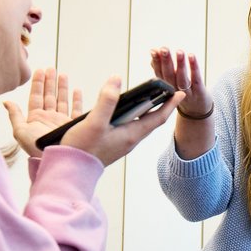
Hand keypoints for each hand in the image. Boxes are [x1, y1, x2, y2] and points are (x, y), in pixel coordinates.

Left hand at [4, 68, 82, 157]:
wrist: (56, 161)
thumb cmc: (37, 150)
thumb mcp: (21, 131)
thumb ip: (15, 115)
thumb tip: (6, 102)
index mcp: (36, 118)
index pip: (36, 96)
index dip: (38, 83)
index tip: (40, 70)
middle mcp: (48, 119)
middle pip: (49, 96)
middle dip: (49, 81)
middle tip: (51, 68)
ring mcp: (60, 123)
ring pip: (61, 100)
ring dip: (62, 88)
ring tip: (63, 74)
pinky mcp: (72, 127)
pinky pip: (75, 111)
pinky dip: (76, 100)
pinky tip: (77, 90)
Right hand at [54, 76, 181, 165]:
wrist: (70, 171)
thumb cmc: (83, 149)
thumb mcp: (95, 122)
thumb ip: (106, 100)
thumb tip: (116, 79)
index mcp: (130, 134)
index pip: (157, 118)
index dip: (169, 105)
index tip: (180, 93)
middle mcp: (128, 139)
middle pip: (149, 119)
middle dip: (159, 104)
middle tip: (165, 90)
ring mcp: (119, 141)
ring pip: (137, 121)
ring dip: (143, 108)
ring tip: (146, 95)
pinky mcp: (110, 142)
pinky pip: (125, 124)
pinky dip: (128, 113)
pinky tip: (119, 107)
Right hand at [149, 47, 211, 118]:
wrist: (197, 112)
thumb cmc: (182, 94)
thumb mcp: (170, 83)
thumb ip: (162, 71)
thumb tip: (152, 58)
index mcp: (166, 88)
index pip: (159, 74)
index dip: (156, 62)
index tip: (153, 51)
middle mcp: (175, 91)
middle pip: (169, 76)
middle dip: (166, 62)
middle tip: (164, 49)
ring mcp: (187, 93)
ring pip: (182, 79)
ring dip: (180, 65)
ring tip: (179, 52)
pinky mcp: (199, 93)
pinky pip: (196, 80)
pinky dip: (194, 68)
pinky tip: (192, 56)